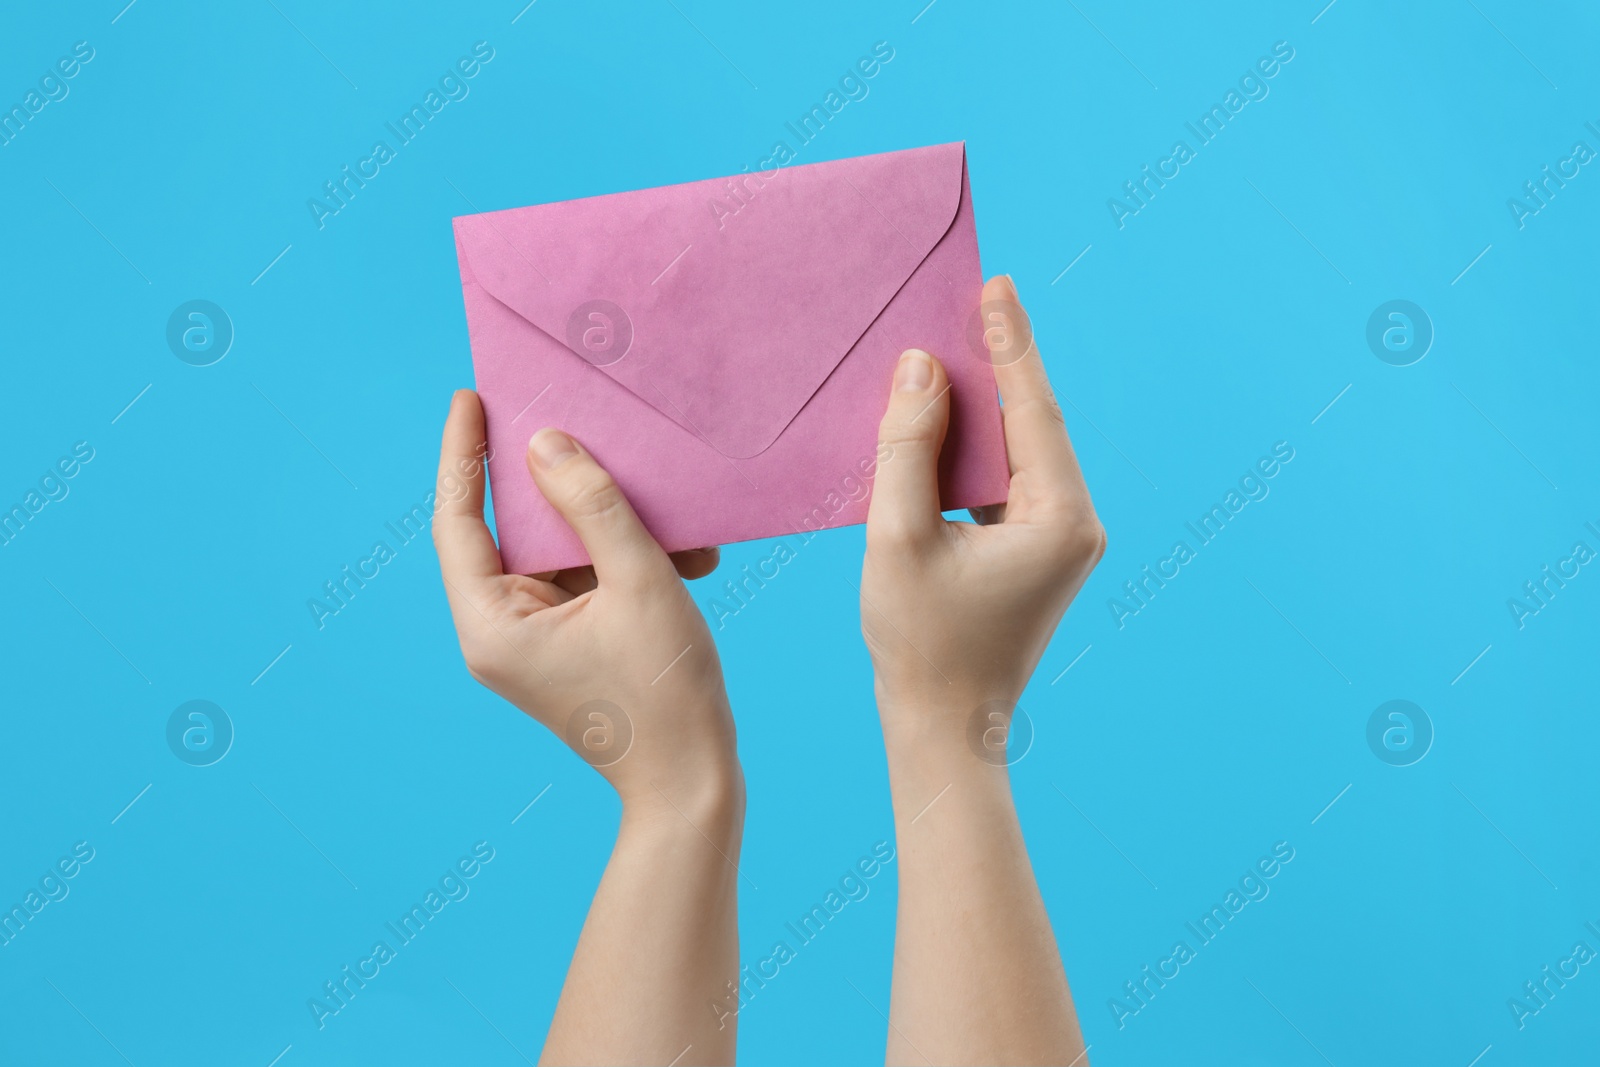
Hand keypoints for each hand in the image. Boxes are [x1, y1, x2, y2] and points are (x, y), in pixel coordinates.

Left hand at [433, 390, 739, 817]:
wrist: (695, 783)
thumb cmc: (665, 693)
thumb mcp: (637, 582)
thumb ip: (592, 505)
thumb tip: (546, 444)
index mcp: (492, 623)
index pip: (458, 521)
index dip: (461, 455)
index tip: (470, 398)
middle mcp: (499, 633)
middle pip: (510, 531)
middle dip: (553, 483)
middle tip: (570, 420)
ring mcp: (534, 643)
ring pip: (559, 553)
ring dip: (610, 525)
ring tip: (663, 505)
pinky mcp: (570, 647)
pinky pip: (588, 581)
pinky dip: (627, 561)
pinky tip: (687, 553)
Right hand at [861, 275, 1105, 733]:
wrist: (945, 729)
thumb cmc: (920, 644)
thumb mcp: (899, 537)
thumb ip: (908, 448)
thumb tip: (923, 369)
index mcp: (1060, 519)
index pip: (1033, 409)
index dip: (1011, 344)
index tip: (997, 285)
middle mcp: (1074, 524)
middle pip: (1030, 425)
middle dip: (997, 366)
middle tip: (969, 301)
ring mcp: (1058, 541)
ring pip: (1016, 453)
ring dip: (980, 409)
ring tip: (947, 350)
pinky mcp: (1033, 554)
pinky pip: (1003, 483)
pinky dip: (970, 453)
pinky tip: (937, 423)